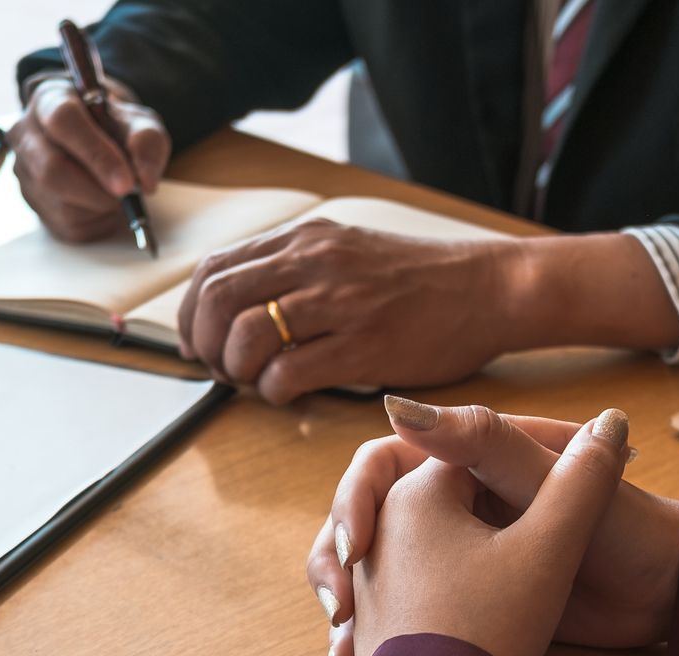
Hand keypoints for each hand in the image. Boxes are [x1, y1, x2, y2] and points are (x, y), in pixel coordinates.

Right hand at [9, 76, 170, 242]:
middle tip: (127, 193)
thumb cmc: (114, 127)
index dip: (96, 154)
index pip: (64, 121)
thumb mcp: (139, 122)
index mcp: (50, 100)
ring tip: (115, 190)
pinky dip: (96, 219)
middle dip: (98, 189)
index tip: (127, 181)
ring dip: (100, 204)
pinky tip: (102, 201)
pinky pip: (66, 224)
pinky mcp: (31, 201)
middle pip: (52, 169)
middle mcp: (26, 133)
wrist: (98, 140)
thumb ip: (147, 141)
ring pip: (60, 202)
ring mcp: (24, 170)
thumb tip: (145, 181)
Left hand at [174, 220, 522, 403]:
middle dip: (205, 345)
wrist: (487, 290)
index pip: (215, 269)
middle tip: (221, 370)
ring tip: (256, 383)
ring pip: (246, 336)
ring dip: (237, 371)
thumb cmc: (420, 281)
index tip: (197, 342)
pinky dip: (274, 391)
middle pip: (218, 301)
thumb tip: (239, 307)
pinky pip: (289, 371)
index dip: (191, 313)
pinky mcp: (363, 345)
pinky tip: (289, 394)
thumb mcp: (348, 252)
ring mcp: (339, 302)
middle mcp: (314, 261)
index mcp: (305, 239)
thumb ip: (296, 270)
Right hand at [309, 399, 678, 655]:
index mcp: (467, 457)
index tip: (355, 549)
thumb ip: (480, 441)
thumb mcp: (545, 481)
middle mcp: (454, 497)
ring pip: (376, 571)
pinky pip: (404, 611)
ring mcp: (458, 549)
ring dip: (351, 606)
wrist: (666, 595)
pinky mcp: (468, 594)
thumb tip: (395, 403)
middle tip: (340, 610)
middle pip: (366, 520)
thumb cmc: (624, 526)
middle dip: (338, 564)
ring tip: (341, 651)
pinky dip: (375, 637)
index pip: (380, 464)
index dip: (354, 502)